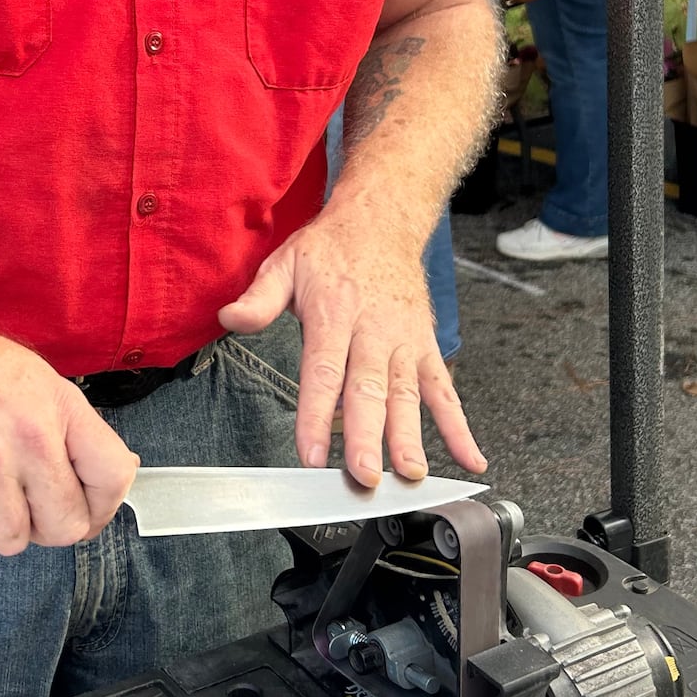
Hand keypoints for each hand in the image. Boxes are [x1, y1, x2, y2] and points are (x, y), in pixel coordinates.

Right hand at [0, 299, 139, 554]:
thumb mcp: (37, 380)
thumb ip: (73, 429)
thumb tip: (116, 475)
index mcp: (59, 407)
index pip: (112, 477)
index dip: (102, 508)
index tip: (85, 512)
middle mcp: (29, 436)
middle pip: (65, 526)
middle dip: (45, 526)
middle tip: (22, 505)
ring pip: (11, 540)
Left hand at [218, 209, 485, 485]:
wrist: (383, 220)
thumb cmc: (332, 248)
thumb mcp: (285, 263)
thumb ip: (259, 297)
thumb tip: (229, 318)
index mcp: (334, 313)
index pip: (323, 371)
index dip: (316, 415)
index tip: (311, 455)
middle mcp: (373, 330)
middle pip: (369, 390)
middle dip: (367, 437)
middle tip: (365, 476)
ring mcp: (405, 341)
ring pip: (408, 395)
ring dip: (410, 438)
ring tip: (410, 475)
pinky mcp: (426, 346)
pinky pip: (445, 390)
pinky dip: (459, 426)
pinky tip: (467, 459)